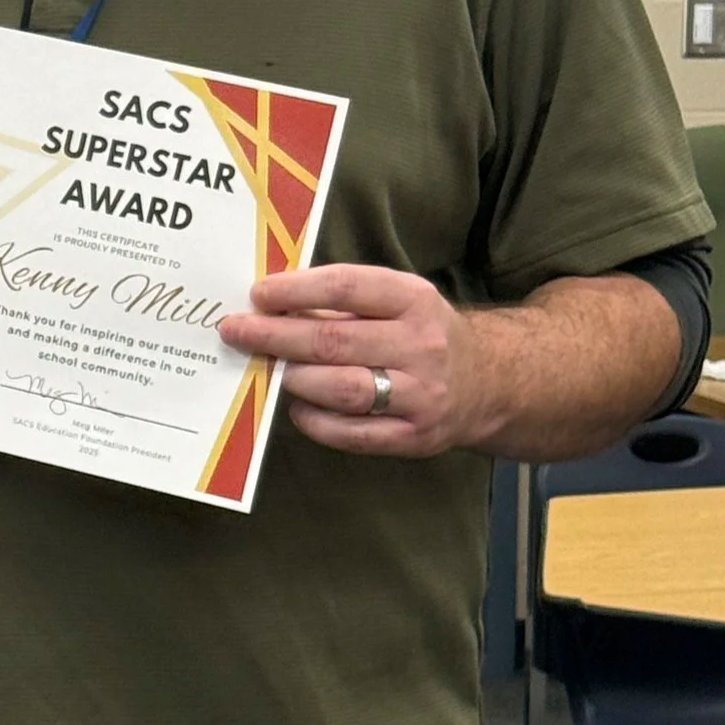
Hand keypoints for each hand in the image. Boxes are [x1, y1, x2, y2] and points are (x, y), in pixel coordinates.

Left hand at [216, 264, 492, 456]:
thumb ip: (343, 299)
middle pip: (335, 340)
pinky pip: (354, 433)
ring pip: (343, 388)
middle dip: (276, 336)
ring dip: (295, 378)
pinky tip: (296, 407)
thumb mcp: (397, 300)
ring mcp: (421, 394)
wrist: (488, 382)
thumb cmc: (420, 333)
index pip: (347, 287)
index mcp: (414, 300)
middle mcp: (422, 345)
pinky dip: (316, 421)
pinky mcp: (415, 437)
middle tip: (236, 332)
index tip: (258, 294)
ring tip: (268, 369)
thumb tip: (269, 304)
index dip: (296, 290)